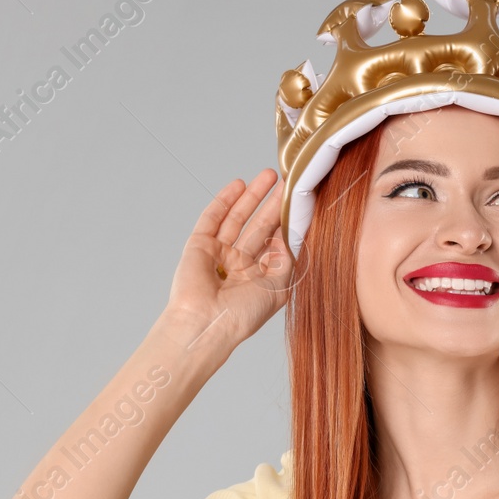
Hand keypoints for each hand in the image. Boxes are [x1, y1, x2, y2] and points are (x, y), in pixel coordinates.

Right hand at [164, 169, 294, 345]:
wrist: (207, 322)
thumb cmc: (243, 314)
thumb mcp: (278, 287)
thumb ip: (287, 259)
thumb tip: (291, 234)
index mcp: (256, 278)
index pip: (273, 244)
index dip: (285, 224)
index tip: (299, 204)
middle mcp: (237, 265)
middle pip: (258, 227)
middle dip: (272, 204)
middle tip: (287, 182)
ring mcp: (217, 253)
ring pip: (237, 218)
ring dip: (252, 196)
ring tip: (269, 176)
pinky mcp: (199, 245)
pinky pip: (213, 218)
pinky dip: (225, 200)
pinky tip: (239, 184)